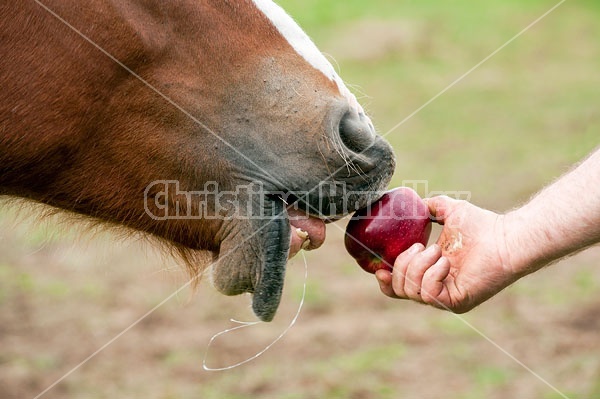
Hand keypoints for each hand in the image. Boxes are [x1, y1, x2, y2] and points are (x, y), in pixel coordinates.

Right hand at [376, 196, 518, 312]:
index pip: (398, 287)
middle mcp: (435, 289)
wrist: (505, 237)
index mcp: (430, 272)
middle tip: (422, 247)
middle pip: (399, 290)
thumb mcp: (448, 210)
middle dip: (403, 265)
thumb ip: (429, 208)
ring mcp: (445, 298)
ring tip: (438, 251)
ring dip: (418, 266)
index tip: (381, 268)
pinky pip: (428, 295)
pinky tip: (446, 262)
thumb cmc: (482, 224)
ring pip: (411, 291)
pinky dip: (432, 275)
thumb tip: (415, 203)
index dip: (386, 280)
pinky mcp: (455, 302)